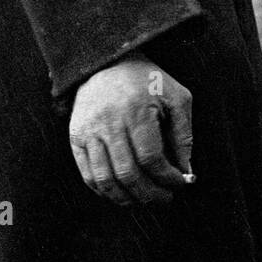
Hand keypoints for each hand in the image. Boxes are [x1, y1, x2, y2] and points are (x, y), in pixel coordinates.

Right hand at [69, 52, 193, 205]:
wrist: (107, 62)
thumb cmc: (147, 81)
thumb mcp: (176, 97)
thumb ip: (184, 134)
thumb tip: (186, 170)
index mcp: (136, 111)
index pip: (151, 158)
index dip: (168, 178)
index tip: (180, 183)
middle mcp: (109, 122)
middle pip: (128, 173)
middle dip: (150, 194)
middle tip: (165, 199)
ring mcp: (89, 130)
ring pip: (105, 179)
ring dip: (127, 198)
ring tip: (143, 200)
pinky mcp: (76, 136)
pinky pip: (87, 174)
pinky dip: (104, 191)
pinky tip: (121, 192)